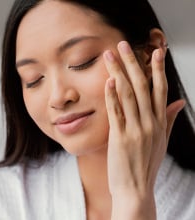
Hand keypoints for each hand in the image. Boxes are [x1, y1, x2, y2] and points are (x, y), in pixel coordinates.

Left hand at [103, 41, 184, 219]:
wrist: (135, 190)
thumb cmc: (146, 164)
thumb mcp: (161, 141)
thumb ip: (169, 120)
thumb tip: (179, 102)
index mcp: (159, 123)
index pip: (160, 90)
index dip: (158, 69)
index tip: (156, 51)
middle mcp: (150, 124)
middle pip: (142, 87)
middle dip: (133, 63)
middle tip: (124, 44)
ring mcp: (135, 130)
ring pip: (127, 95)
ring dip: (118, 73)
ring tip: (110, 56)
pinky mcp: (120, 139)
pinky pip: (116, 113)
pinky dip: (112, 96)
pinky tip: (108, 81)